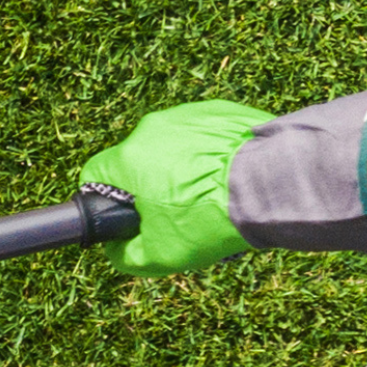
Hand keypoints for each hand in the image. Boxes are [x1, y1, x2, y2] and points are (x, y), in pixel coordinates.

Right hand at [80, 99, 271, 272]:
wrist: (269, 187)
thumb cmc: (211, 220)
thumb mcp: (161, 254)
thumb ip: (126, 254)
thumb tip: (116, 247)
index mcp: (129, 159)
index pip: (96, 175)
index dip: (107, 198)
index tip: (129, 214)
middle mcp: (152, 129)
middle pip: (139, 161)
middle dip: (154, 187)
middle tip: (182, 213)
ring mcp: (188, 116)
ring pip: (174, 147)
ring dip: (186, 169)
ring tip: (214, 196)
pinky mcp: (221, 111)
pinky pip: (207, 135)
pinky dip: (214, 154)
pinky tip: (233, 177)